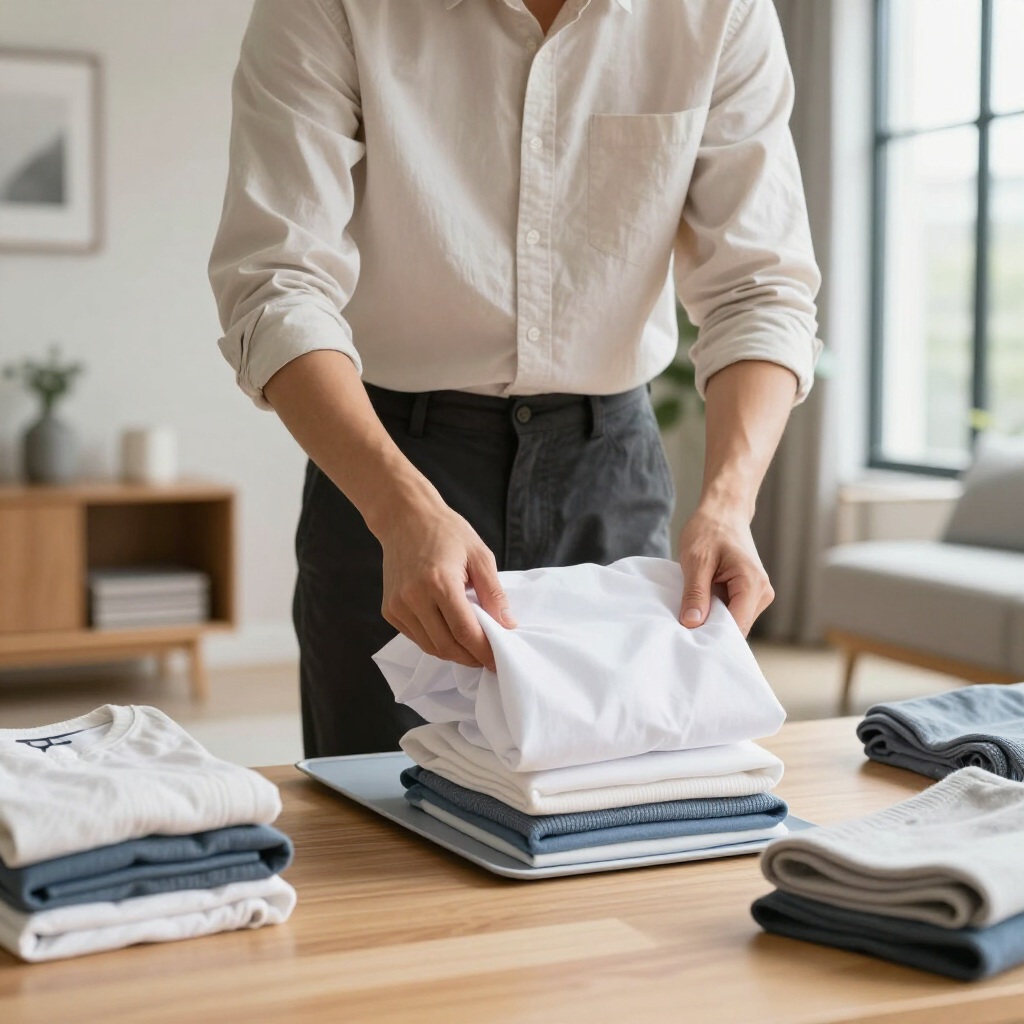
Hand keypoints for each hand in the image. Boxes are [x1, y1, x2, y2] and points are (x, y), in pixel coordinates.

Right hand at [377, 492, 515, 670]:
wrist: (404, 517)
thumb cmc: (446, 532)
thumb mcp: (480, 555)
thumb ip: (494, 593)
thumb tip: (508, 625)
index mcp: (439, 583)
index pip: (465, 632)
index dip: (484, 652)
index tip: (499, 661)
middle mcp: (413, 598)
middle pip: (447, 646)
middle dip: (470, 657)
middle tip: (488, 658)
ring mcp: (398, 606)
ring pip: (430, 647)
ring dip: (454, 652)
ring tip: (472, 647)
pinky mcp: (390, 610)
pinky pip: (417, 637)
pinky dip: (436, 641)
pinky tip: (449, 632)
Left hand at [677, 503, 773, 636]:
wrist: (723, 512)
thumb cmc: (710, 530)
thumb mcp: (696, 561)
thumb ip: (695, 594)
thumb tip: (691, 624)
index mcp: (752, 584)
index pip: (736, 627)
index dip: (712, 637)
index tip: (688, 642)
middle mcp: (762, 593)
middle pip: (736, 628)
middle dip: (711, 631)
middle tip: (682, 631)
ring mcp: (759, 595)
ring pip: (734, 623)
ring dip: (712, 621)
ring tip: (690, 614)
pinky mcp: (750, 594)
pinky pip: (733, 613)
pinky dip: (715, 613)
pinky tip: (700, 606)